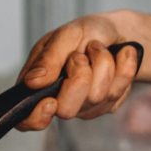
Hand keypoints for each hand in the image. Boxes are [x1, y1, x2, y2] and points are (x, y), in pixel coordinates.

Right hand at [16, 14, 140, 130]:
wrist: (119, 31)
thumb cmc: (87, 31)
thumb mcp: (66, 35)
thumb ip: (49, 58)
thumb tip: (32, 82)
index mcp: (38, 83)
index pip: (27, 119)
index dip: (36, 117)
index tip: (50, 102)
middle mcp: (59, 99)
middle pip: (66, 110)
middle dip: (81, 76)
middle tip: (81, 55)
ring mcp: (84, 106)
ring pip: (97, 98)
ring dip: (104, 64)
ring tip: (100, 49)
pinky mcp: (107, 105)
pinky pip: (118, 94)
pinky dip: (123, 68)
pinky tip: (120, 56)